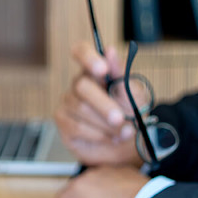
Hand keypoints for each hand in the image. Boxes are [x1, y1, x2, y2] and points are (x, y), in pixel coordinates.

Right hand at [53, 40, 142, 166]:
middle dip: (104, 105)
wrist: (128, 146)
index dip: (87, 57)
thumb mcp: (135, 95)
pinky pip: (76, 126)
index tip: (102, 69)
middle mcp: (79, 84)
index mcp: (96, 71)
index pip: (81, 52)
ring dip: (106, 124)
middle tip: (121, 119)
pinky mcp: (63, 121)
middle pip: (82, 86)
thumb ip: (122, 74)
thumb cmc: (131, 115)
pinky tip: (109, 137)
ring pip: (80, 109)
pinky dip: (98, 134)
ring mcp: (68, 102)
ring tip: (123, 132)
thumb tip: (110, 51)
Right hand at [56, 166, 149, 197]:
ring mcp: (103, 170)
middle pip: (77, 185)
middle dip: (84, 196)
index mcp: (76, 191)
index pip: (62, 197)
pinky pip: (111, 175)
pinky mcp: (119, 168)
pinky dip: (114, 182)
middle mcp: (87, 176)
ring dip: (98, 188)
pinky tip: (121, 194)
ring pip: (94, 178)